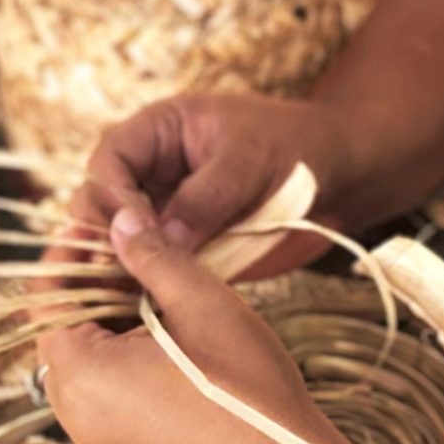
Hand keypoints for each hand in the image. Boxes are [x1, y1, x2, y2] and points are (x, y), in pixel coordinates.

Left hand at [34, 198, 363, 443]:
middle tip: (149, 248)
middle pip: (66, 327)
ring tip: (172, 289)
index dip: (77, 249)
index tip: (114, 219)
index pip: (49, 293)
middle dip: (101, 282)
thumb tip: (121, 222)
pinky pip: (111, 390)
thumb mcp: (203, 306)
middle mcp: (75, 414)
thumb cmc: (248, 394)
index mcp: (80, 376)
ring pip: (91, 358)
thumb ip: (154, 257)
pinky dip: (132, 355)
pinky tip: (180, 337)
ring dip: (120, 318)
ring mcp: (100, 440)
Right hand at [83, 93, 358, 280]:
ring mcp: (167, 215)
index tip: (127, 229)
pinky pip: (154, 271)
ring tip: (124, 297)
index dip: (110, 193)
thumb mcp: (251, 160)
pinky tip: (146, 310)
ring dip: (118, 269)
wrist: (342, 179)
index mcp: (160, 133)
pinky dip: (146, 289)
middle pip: (101, 204)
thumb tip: (162, 238)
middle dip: (103, 236)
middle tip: (118, 271)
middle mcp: (154, 175)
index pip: (109, 160)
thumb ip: (207, 196)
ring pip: (121, 245)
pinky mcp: (187, 252)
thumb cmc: (299, 148)